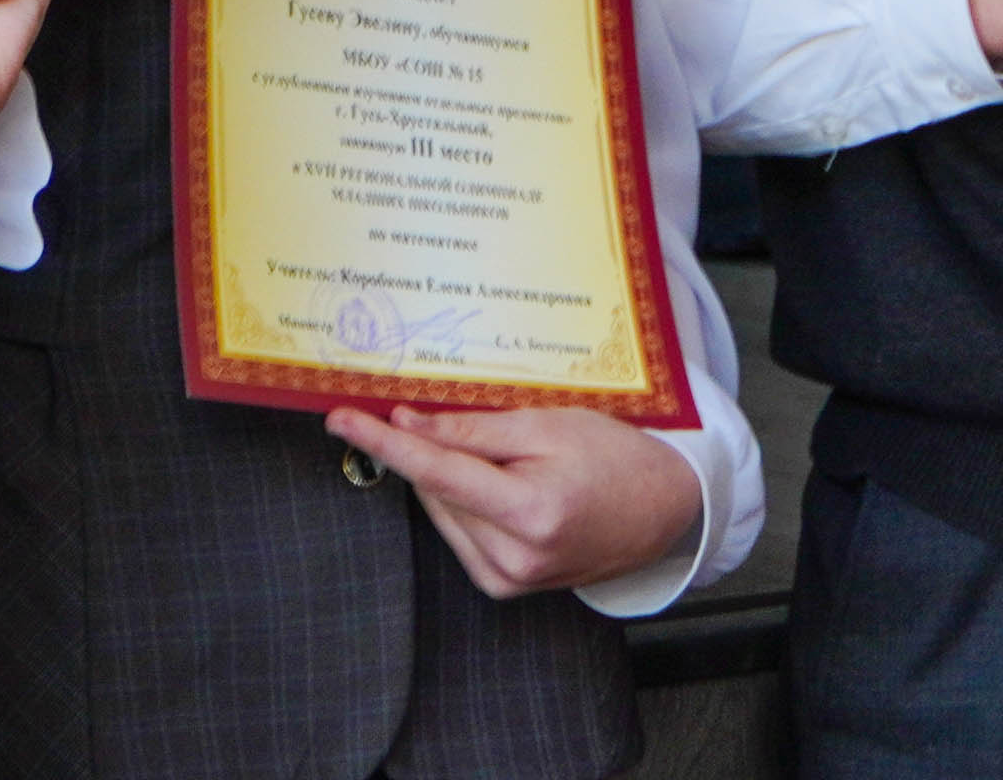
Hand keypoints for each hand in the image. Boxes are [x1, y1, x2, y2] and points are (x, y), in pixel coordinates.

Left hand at [318, 404, 703, 600]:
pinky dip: (462, 503)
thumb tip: (408, 425)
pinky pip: (459, 534)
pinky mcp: (506, 587)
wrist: (660, 509)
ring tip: (504, 456)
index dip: (384, 442)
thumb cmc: (614, 457)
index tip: (342, 419)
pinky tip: (494, 484)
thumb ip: (472, 430)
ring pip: (444, 512)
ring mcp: (510, 580)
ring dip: (449, 477)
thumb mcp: (547, 425)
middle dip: (427, 449)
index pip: (435, 472)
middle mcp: (515, 558)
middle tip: (446, 414)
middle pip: (438, 490)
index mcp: (530, 513)